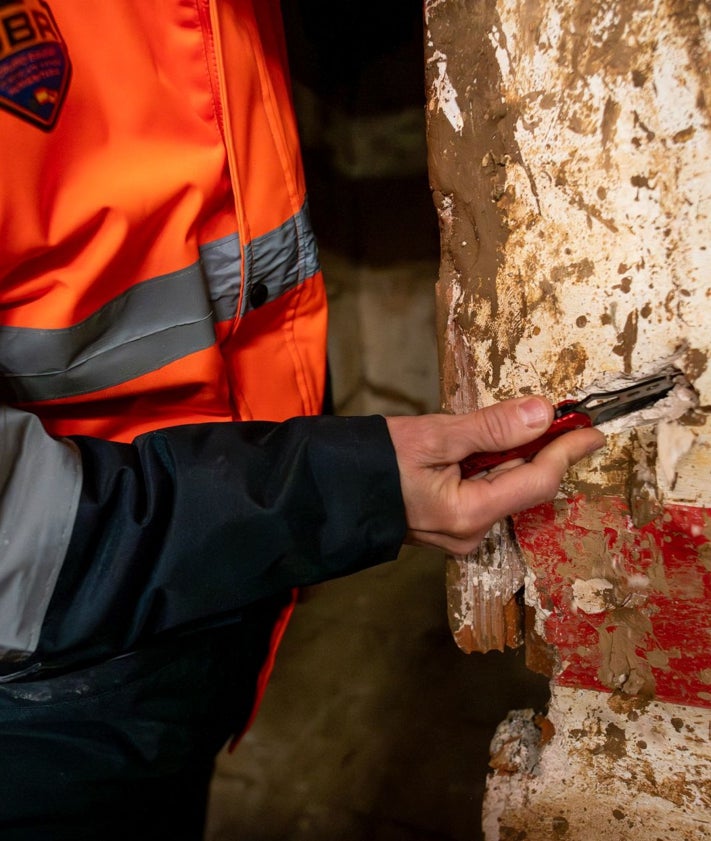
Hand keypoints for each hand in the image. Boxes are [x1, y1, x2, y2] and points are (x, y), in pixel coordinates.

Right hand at [385, 397, 605, 555]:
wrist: (329, 492)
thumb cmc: (372, 462)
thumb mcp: (432, 435)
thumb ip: (490, 427)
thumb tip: (542, 413)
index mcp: (468, 515)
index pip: (538, 481)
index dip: (568, 452)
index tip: (592, 430)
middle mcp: (471, 533)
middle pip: (524, 486)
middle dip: (540, 449)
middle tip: (552, 414)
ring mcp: (461, 535)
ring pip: (506, 489)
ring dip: (514, 456)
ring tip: (507, 425)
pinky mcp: (452, 527)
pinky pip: (487, 494)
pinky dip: (493, 467)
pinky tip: (480, 448)